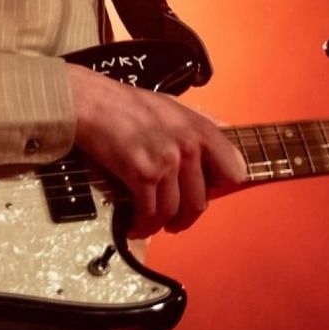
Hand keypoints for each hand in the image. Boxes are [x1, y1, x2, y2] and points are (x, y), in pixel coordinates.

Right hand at [66, 64, 245, 238]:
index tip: (208, 192)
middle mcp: (188, 147)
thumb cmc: (129, 103)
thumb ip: (201, 121)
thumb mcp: (175, 105)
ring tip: (153, 225)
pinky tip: (136, 226)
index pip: (234, 171)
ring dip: (163, 224)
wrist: (93, 103)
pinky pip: (149, 212)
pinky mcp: (142, 174)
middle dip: (187, 217)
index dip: (221, 187)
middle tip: (178, 220)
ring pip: (174, 211)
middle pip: (200, 201)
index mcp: (201, 130)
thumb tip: (224, 130)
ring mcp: (166, 162)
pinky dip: (142, 225)